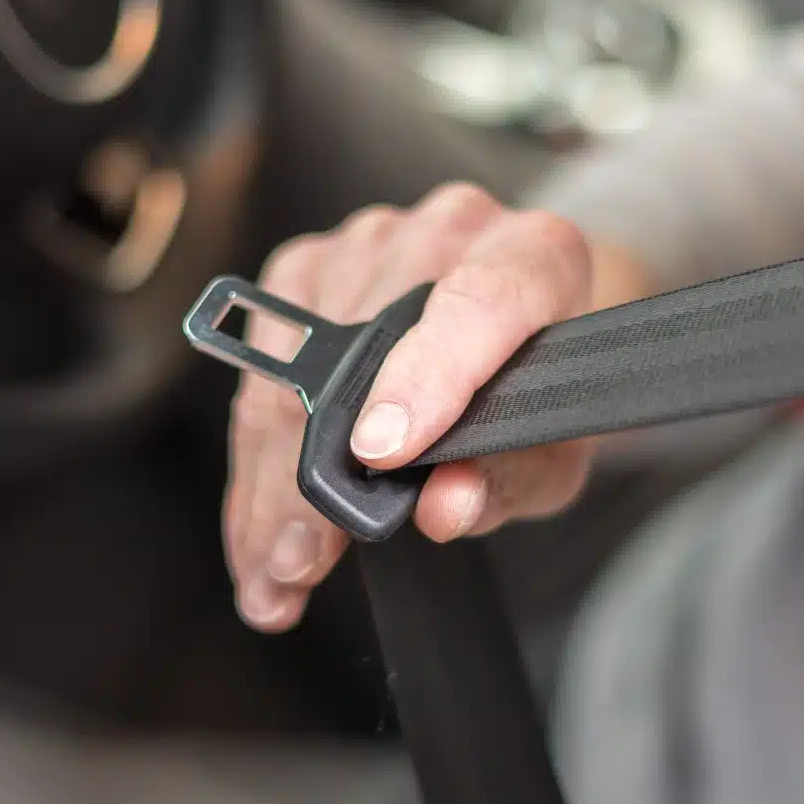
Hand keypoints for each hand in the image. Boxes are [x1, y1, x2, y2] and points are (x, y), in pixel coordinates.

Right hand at [223, 183, 654, 632]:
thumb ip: (507, 480)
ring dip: (269, 487)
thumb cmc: (543, 389)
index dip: (427, 378)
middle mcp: (448, 231)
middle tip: (298, 566)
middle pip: (358, 356)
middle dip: (314, 478)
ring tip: (270, 571)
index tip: (382, 456)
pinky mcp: (306, 265)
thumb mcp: (551, 453)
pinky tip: (255, 525)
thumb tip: (441, 508)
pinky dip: (252, 461)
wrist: (527, 327)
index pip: (480, 303)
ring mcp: (369, 241)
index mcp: (533, 256)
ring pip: (294, 373)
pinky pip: (260, 370)